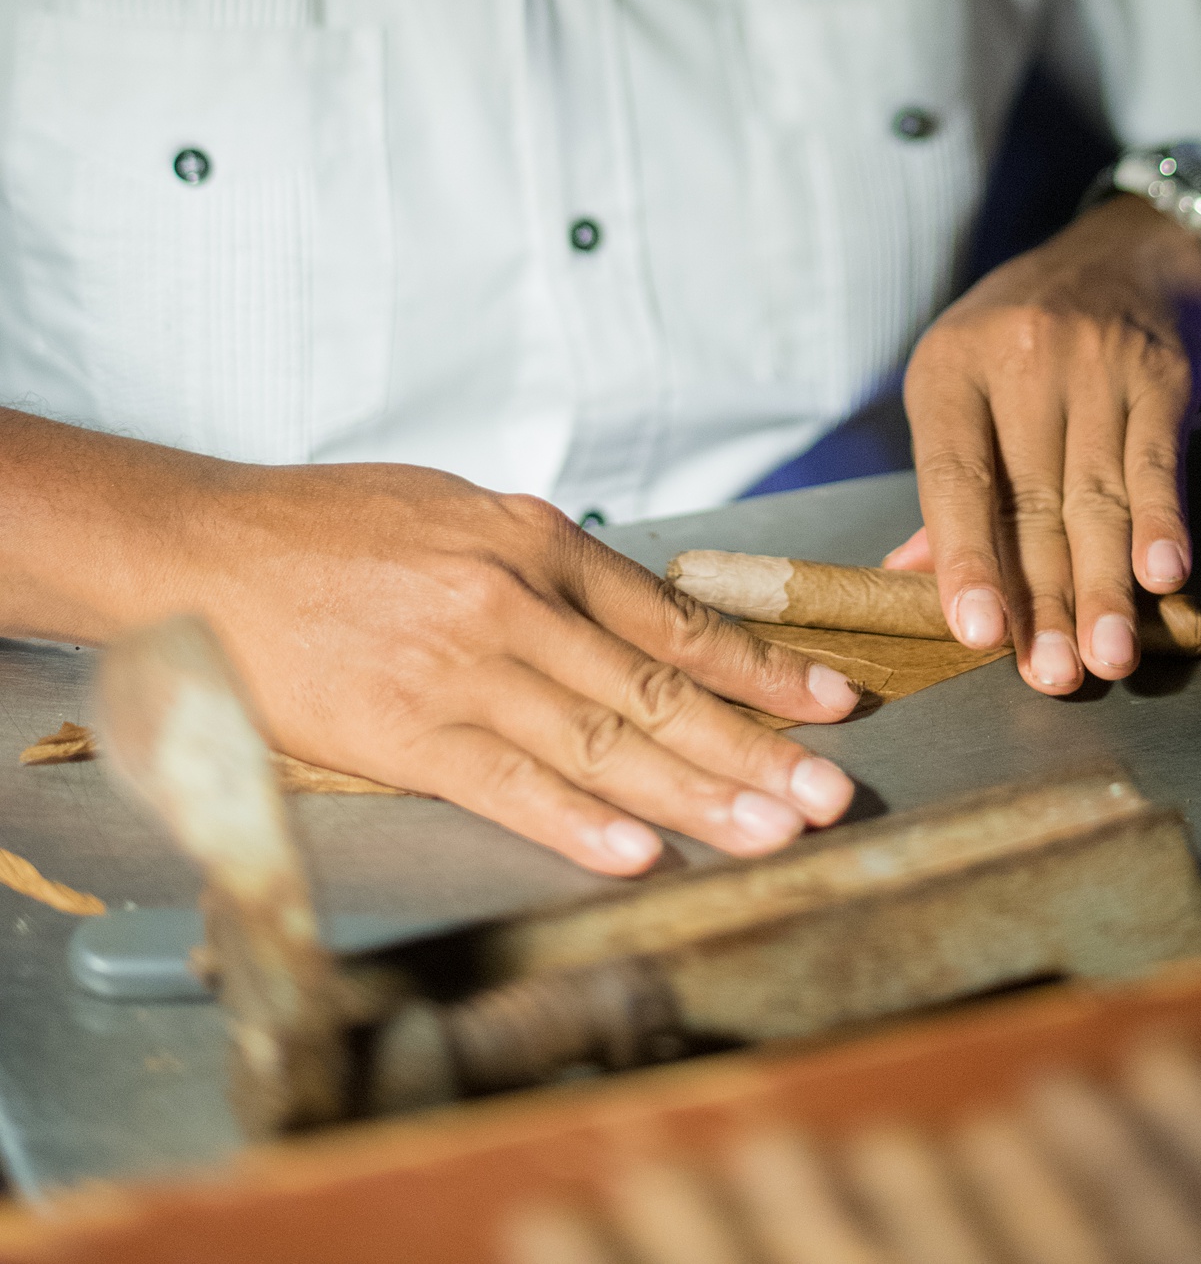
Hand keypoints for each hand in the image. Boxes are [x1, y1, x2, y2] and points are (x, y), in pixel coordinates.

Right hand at [0, 418, 857, 874]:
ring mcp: (460, 669)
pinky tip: (641, 852)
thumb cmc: (329, 529)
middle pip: (656, 690)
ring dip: (697, 796)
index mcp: (535, 539)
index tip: (827, 703)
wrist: (203, 555)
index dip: (757, 668)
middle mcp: (512, 601)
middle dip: (755, 747)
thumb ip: (544, 565)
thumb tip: (625, 615)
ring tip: (774, 831)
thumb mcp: (457, 512)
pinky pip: (509, 785)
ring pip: (603, 744)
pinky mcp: (402, 733)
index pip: (672, 620)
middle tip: (832, 794)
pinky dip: (579, 823)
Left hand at [887, 195, 1200, 694]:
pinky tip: (1164, 578)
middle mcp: (1019, 362)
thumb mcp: (964, 386)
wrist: (1122, 255)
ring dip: (1104, 584)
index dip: (967, 557)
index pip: (955, 477)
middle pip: (1033, 500)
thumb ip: (946, 490)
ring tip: (1106, 657)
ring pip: (1098, 494)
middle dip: (1045, 598)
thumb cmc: (1021, 341)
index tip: (977, 632)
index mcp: (950, 370)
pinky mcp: (1160, 375)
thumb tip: (908, 585)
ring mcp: (1095, 365)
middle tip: (1051, 677)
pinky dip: (1163, 522)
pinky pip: (1159, 462)